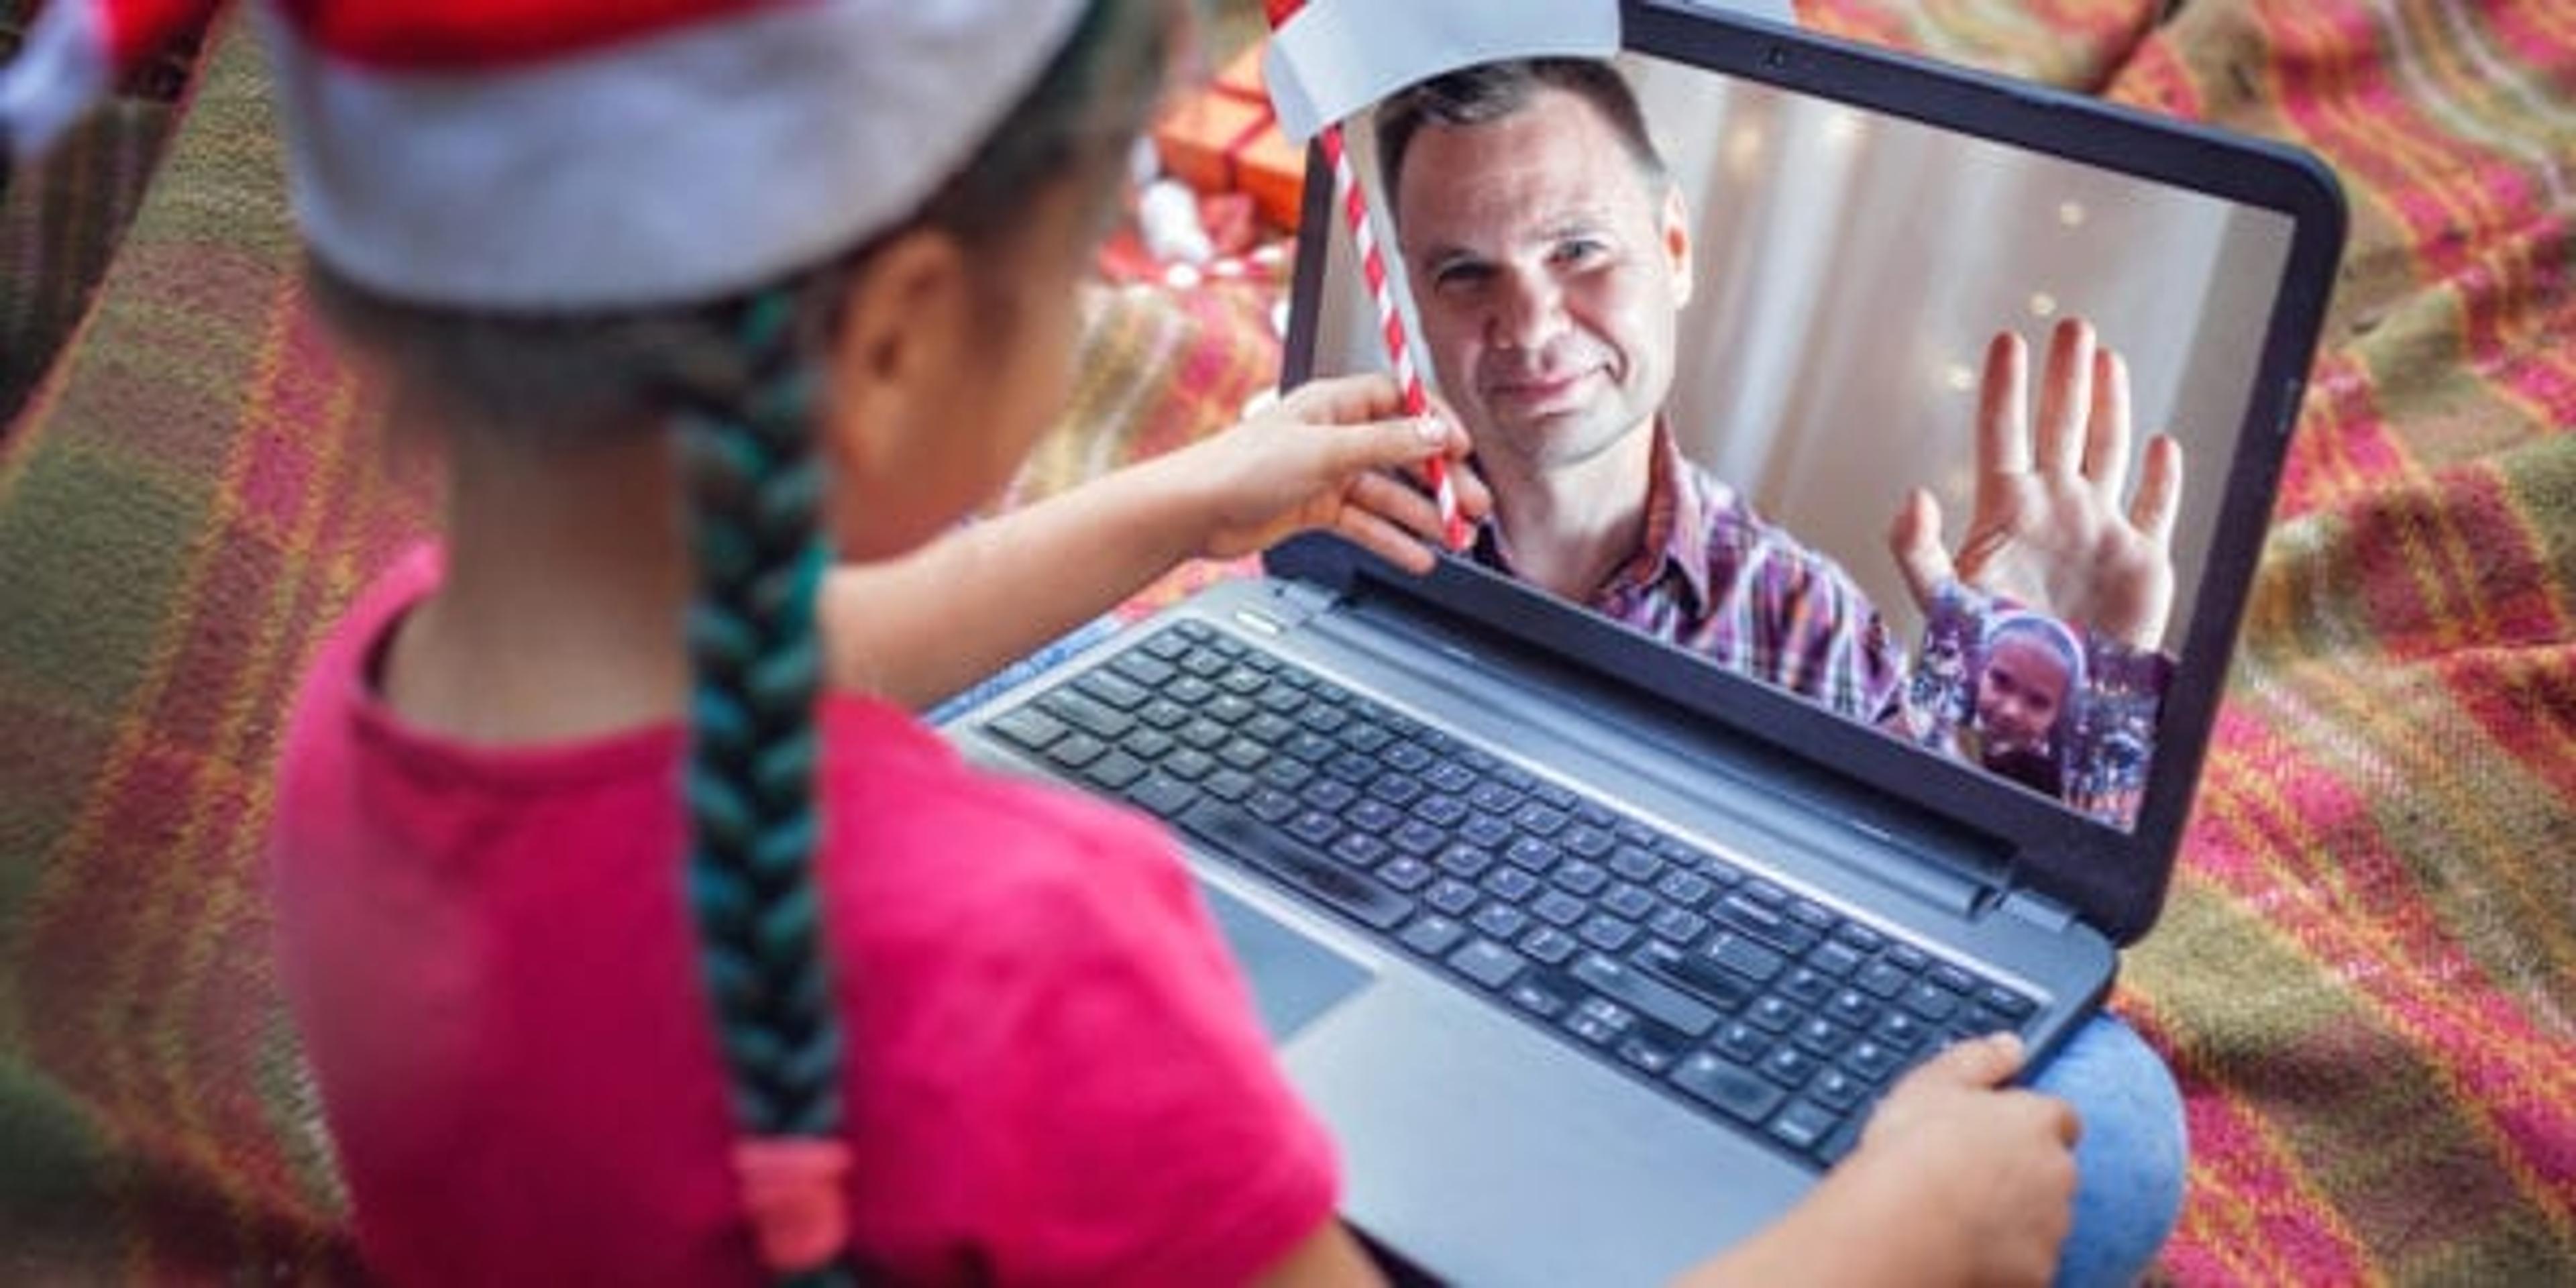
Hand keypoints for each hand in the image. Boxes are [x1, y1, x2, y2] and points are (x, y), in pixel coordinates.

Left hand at [1174, 372, 1491, 573]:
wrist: (1194, 510)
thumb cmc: (1240, 467)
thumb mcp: (1325, 450)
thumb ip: (1385, 443)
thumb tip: (1435, 433)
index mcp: (1335, 404)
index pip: (1402, 403)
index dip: (1435, 425)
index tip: (1463, 451)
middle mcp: (1334, 435)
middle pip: (1402, 452)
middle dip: (1440, 480)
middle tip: (1473, 506)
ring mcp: (1326, 474)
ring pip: (1388, 493)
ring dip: (1422, 515)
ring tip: (1453, 538)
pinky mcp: (1315, 509)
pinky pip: (1366, 523)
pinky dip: (1391, 539)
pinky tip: (1416, 556)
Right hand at [1849, 1033, 2080, 1286]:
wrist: (1905, 1230)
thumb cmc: (1913, 1152)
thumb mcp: (1932, 1085)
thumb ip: (1978, 1059)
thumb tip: (2010, 1044)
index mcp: (2037, 1121)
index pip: (2058, 1117)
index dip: (2028, 1125)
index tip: (1997, 1134)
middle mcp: (2058, 1172)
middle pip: (2053, 1169)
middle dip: (2024, 1173)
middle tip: (1971, 1176)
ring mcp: (2052, 1225)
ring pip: (2044, 1217)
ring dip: (2018, 1215)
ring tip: (1963, 1215)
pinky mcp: (2040, 1270)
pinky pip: (2029, 1261)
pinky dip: (2008, 1257)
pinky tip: (1968, 1249)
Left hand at [1889, 318, 2182, 649]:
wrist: (2052, 707)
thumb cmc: (1988, 662)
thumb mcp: (1941, 605)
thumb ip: (1916, 552)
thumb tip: (1912, 497)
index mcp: (2006, 514)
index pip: (2002, 436)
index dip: (2005, 390)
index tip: (2007, 341)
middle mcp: (2054, 511)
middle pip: (2059, 428)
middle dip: (2065, 377)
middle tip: (2072, 326)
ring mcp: (2098, 532)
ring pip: (2105, 452)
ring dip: (2108, 405)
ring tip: (2107, 357)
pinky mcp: (2142, 561)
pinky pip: (2156, 508)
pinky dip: (2163, 477)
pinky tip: (2162, 444)